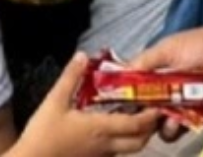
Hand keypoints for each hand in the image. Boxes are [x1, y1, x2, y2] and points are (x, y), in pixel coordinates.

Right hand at [13, 53, 160, 156]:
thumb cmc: (42, 134)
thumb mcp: (54, 101)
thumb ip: (70, 78)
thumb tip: (82, 55)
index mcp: (101, 128)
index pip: (136, 124)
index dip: (151, 115)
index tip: (159, 102)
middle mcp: (106, 145)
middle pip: (140, 142)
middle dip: (150, 128)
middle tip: (152, 110)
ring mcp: (100, 155)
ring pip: (130, 149)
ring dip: (139, 135)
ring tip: (138, 117)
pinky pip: (116, 152)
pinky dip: (124, 141)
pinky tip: (115, 129)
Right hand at [130, 24, 202, 141]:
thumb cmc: (202, 45)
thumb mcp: (168, 48)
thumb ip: (144, 61)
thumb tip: (117, 74)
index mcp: (155, 72)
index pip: (134, 89)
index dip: (126, 98)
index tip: (119, 105)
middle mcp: (165, 90)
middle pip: (144, 110)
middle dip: (141, 114)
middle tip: (143, 113)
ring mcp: (180, 104)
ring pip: (159, 122)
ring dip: (158, 122)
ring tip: (162, 116)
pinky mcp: (195, 115)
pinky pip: (180, 127)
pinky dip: (176, 126)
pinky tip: (177, 120)